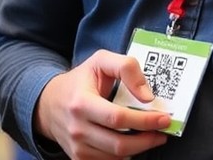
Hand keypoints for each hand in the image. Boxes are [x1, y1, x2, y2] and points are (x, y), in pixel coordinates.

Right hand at [34, 49, 170, 159]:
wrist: (49, 103)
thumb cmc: (79, 81)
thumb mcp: (100, 61)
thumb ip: (126, 68)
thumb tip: (147, 95)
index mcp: (81, 103)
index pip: (118, 118)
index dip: (144, 121)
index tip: (163, 118)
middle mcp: (77, 128)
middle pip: (120, 144)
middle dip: (147, 139)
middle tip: (162, 131)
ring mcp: (77, 147)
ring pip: (116, 157)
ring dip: (139, 148)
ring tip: (151, 136)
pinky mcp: (79, 158)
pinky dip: (125, 155)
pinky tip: (132, 143)